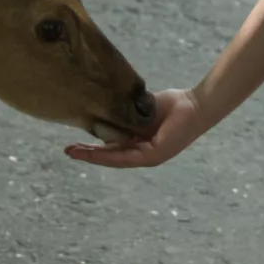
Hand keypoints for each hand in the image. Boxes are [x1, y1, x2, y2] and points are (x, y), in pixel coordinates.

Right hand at [65, 89, 208, 168]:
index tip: (73, 146)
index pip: (112, 149)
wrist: (196, 104)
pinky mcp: (155, 154)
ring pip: (116, 159)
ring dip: (94, 157)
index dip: (92, 149)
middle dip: (88, 155)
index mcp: (140, 144)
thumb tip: (104, 110)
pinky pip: (128, 156)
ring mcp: (149, 157)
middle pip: (110, 157)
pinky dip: (109, 155)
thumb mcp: (143, 109)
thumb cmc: (174, 104)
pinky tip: (95, 152)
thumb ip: (126, 113)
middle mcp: (143, 154)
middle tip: (67, 152)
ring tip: (74, 153)